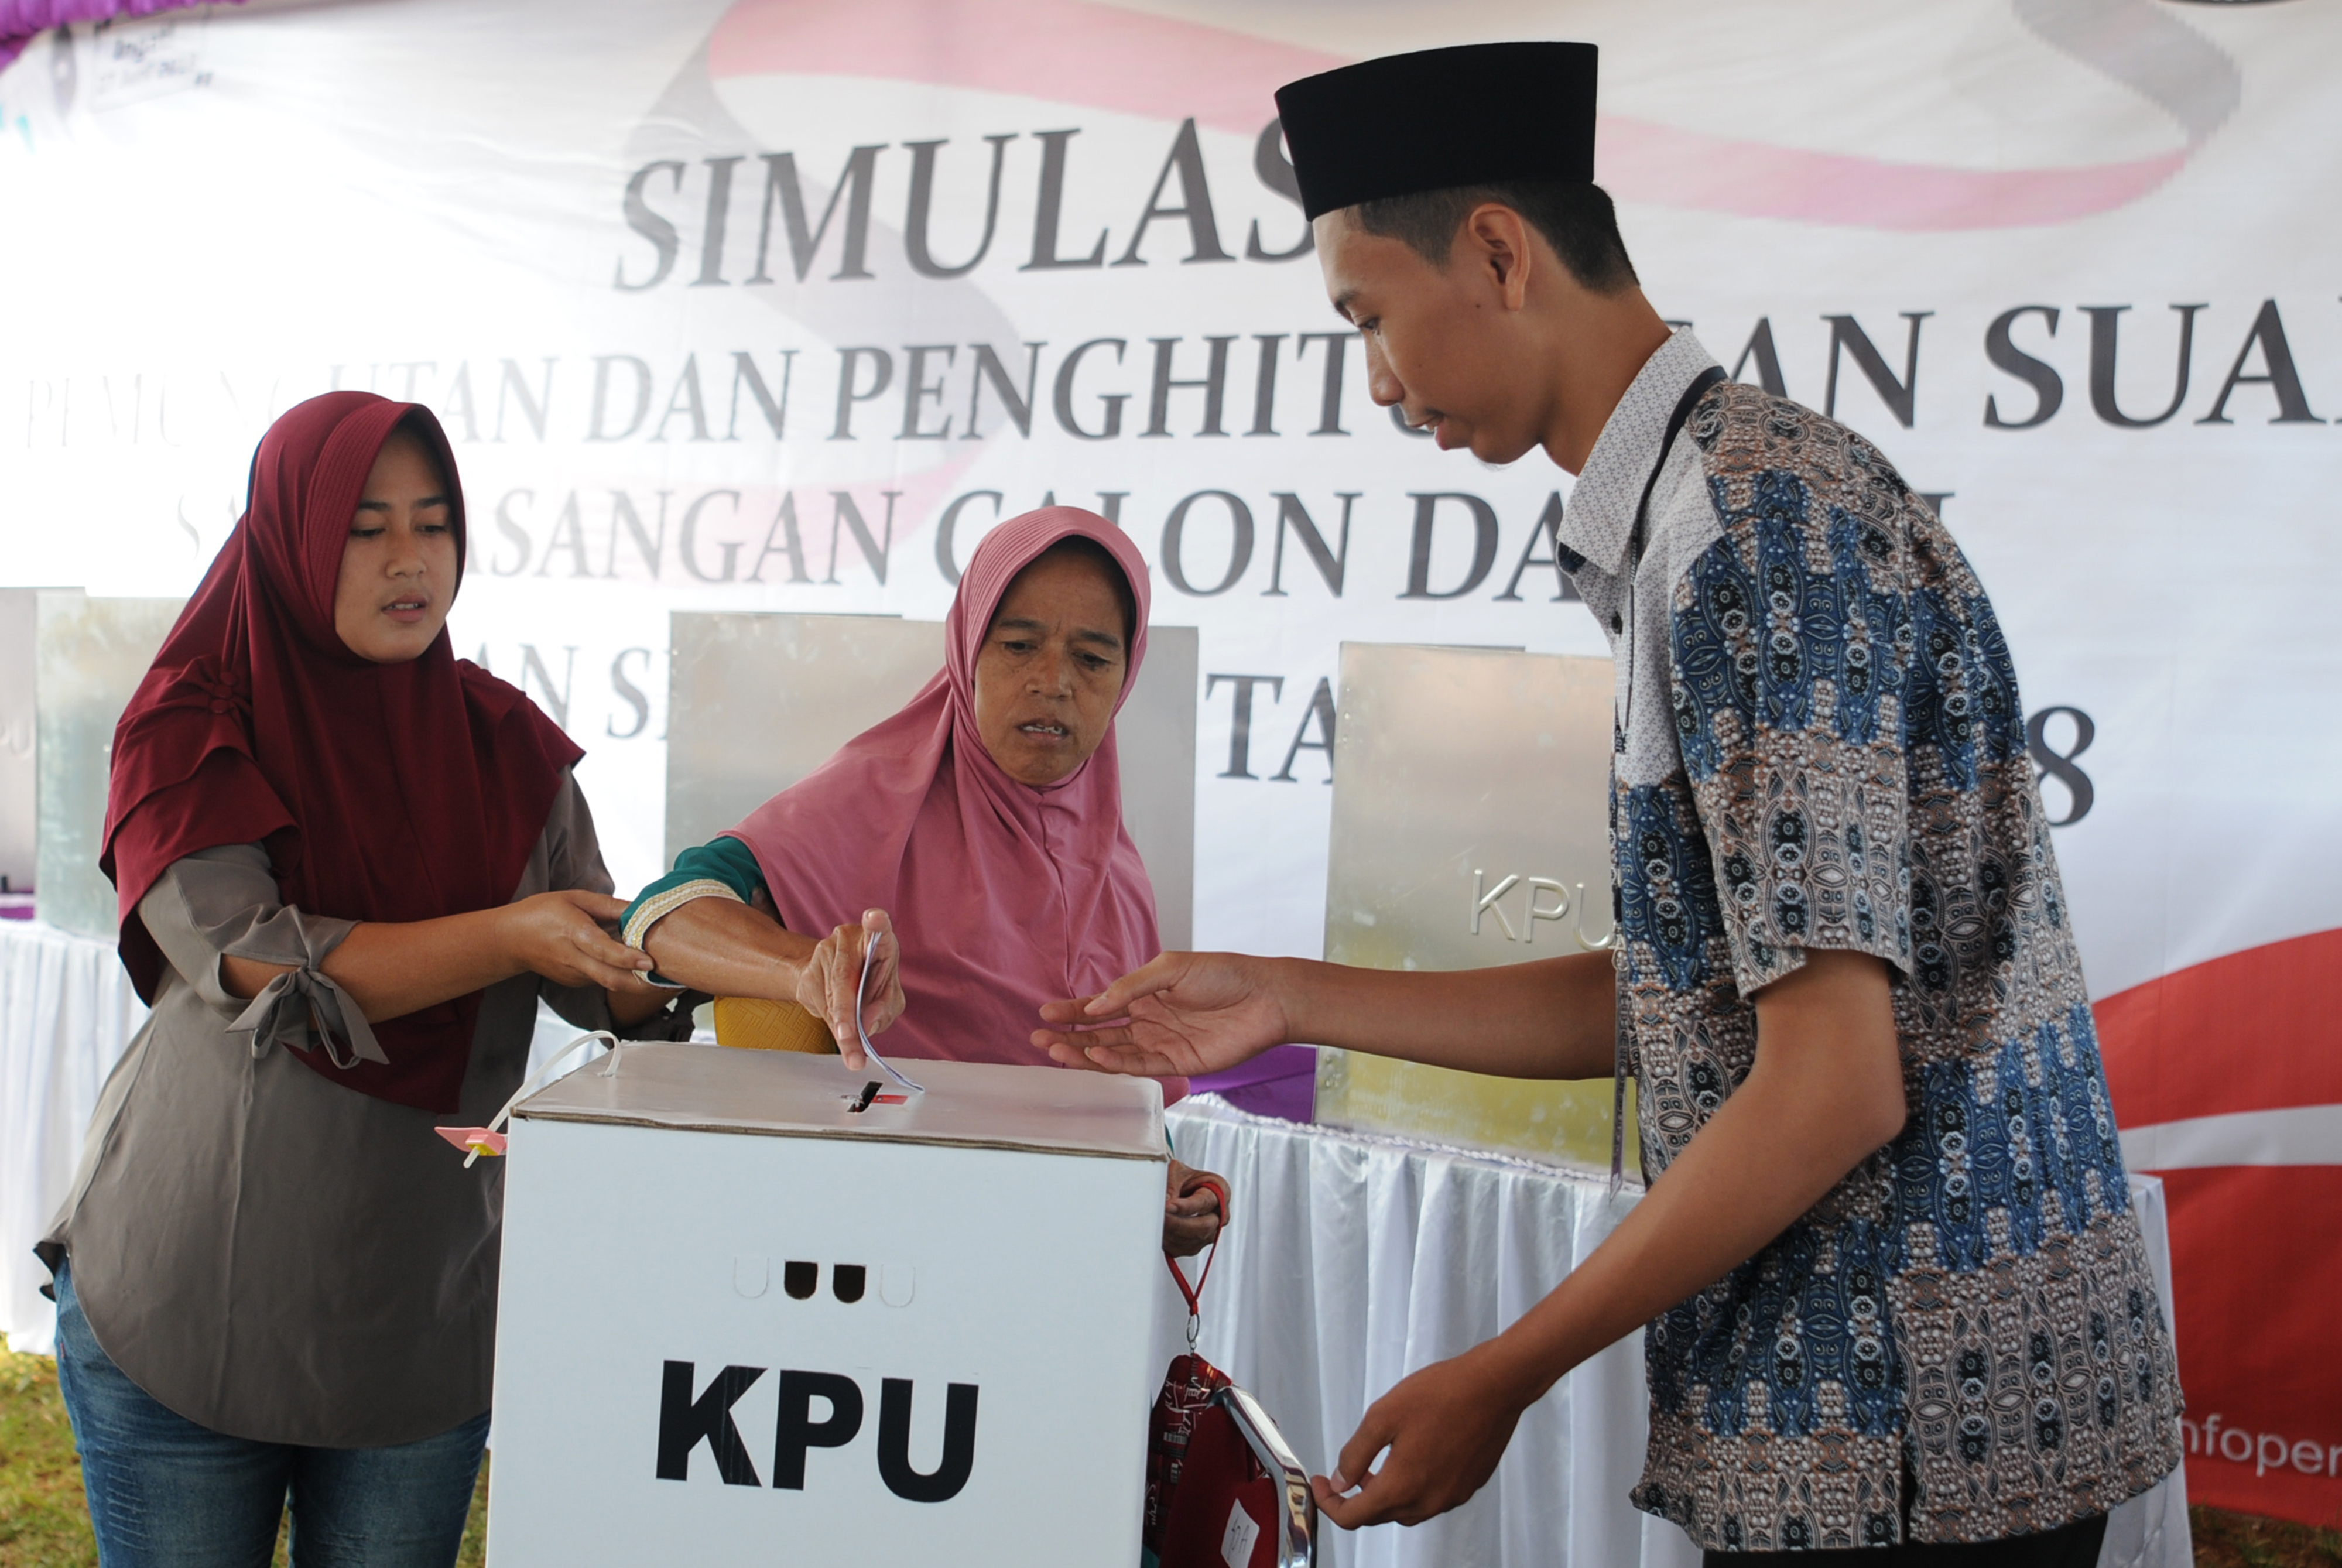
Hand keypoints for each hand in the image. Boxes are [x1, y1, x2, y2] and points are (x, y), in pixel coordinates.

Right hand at [501, 891, 654, 991]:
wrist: (511, 940)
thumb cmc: (541, 914)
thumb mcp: (575, 899)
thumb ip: (608, 906)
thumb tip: (638, 908)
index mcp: (573, 933)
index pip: (603, 951)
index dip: (628, 958)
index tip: (649, 961)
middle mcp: (574, 959)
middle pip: (610, 978)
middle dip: (640, 982)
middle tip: (666, 978)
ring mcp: (573, 975)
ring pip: (609, 982)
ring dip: (633, 978)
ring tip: (655, 969)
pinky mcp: (575, 982)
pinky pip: (601, 979)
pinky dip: (618, 975)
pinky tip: (630, 964)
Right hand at [795, 908, 903, 1068]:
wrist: (832, 977)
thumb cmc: (870, 984)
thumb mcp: (888, 998)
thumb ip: (884, 1010)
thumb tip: (867, 1024)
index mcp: (879, 940)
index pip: (879, 929)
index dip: (877, 924)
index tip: (875, 918)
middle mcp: (849, 939)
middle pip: (845, 977)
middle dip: (847, 1014)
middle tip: (850, 1040)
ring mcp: (824, 951)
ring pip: (829, 995)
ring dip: (840, 1026)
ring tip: (852, 1052)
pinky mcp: (807, 970)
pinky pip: (817, 1003)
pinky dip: (830, 1021)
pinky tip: (839, 1025)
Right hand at [1033, 952, 1290, 1077]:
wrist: (1265, 997)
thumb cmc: (1223, 975)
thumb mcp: (1170, 969)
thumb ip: (1131, 987)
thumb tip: (1094, 1006)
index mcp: (1144, 996)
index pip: (1101, 1006)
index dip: (1073, 1011)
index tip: (1046, 1013)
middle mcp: (1148, 1022)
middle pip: (1100, 1033)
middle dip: (1068, 1036)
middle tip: (1039, 1039)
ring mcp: (1160, 1044)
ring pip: (1113, 1053)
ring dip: (1083, 1053)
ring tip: (1056, 1050)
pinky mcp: (1176, 1063)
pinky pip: (1138, 1066)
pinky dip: (1114, 1063)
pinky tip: (1093, 1055)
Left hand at [1162, 1159, 1225, 1257]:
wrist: (1178, 1187)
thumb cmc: (1181, 1177)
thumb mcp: (1175, 1171)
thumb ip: (1171, 1185)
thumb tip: (1165, 1201)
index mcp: (1220, 1190)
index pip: (1204, 1202)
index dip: (1185, 1206)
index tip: (1168, 1206)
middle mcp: (1219, 1214)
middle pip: (1203, 1227)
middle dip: (1178, 1224)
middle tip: (1159, 1218)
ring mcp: (1209, 1232)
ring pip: (1192, 1241)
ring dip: (1171, 1235)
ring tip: (1154, 1224)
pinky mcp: (1194, 1244)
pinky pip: (1182, 1249)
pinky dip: (1168, 1242)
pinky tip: (1157, 1232)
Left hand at [1310, 1342, 1532, 1528]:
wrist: (1494, 1387)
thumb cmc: (1443, 1394)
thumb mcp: (1383, 1415)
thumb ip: (1356, 1453)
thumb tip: (1341, 1479)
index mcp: (1402, 1487)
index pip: (1354, 1517)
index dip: (1330, 1504)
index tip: (1322, 1485)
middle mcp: (1428, 1501)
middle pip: (1379, 1516)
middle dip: (1356, 1499)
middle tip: (1344, 1474)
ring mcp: (1451, 1497)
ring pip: (1405, 1510)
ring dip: (1384, 1495)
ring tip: (1375, 1467)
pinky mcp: (1467, 1487)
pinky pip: (1430, 1498)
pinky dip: (1412, 1488)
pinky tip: (1411, 1459)